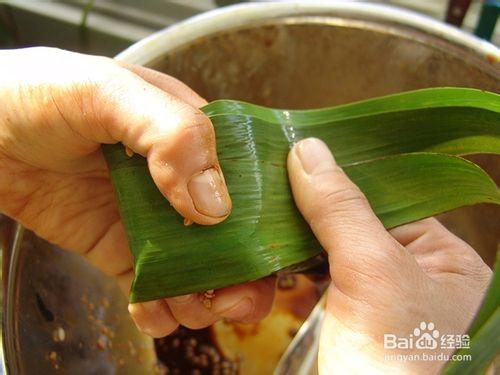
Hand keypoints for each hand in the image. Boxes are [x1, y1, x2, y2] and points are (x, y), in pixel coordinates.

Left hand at [0, 47, 274, 336]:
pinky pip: (151, 287)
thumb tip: (214, 204)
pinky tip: (153, 311)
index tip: (263, 254)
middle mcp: (178, 181)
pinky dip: (159, 309)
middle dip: (239, 272)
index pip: (247, 181)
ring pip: (196, 267)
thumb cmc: (40, 94)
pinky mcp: (119, 247)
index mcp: (192, 137)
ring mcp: (150, 218)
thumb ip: (172, 134)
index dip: (262, 220)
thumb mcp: (110, 91)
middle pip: (229, 233)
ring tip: (190, 306)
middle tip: (230, 298)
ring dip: (202, 297)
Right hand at [287, 138, 491, 373]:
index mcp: (445, 259)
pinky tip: (269, 258)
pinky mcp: (347, 322)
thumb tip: (308, 150)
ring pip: (330, 252)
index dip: (340, 182)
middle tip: (267, 191)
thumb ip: (343, 210)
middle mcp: (415, 277)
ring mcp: (378, 302)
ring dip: (295, 241)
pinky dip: (292, 268)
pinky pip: (317, 280)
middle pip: (354, 225)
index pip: (386, 200)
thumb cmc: (397, 361)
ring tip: (262, 221)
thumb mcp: (374, 272)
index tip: (293, 164)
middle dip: (310, 214)